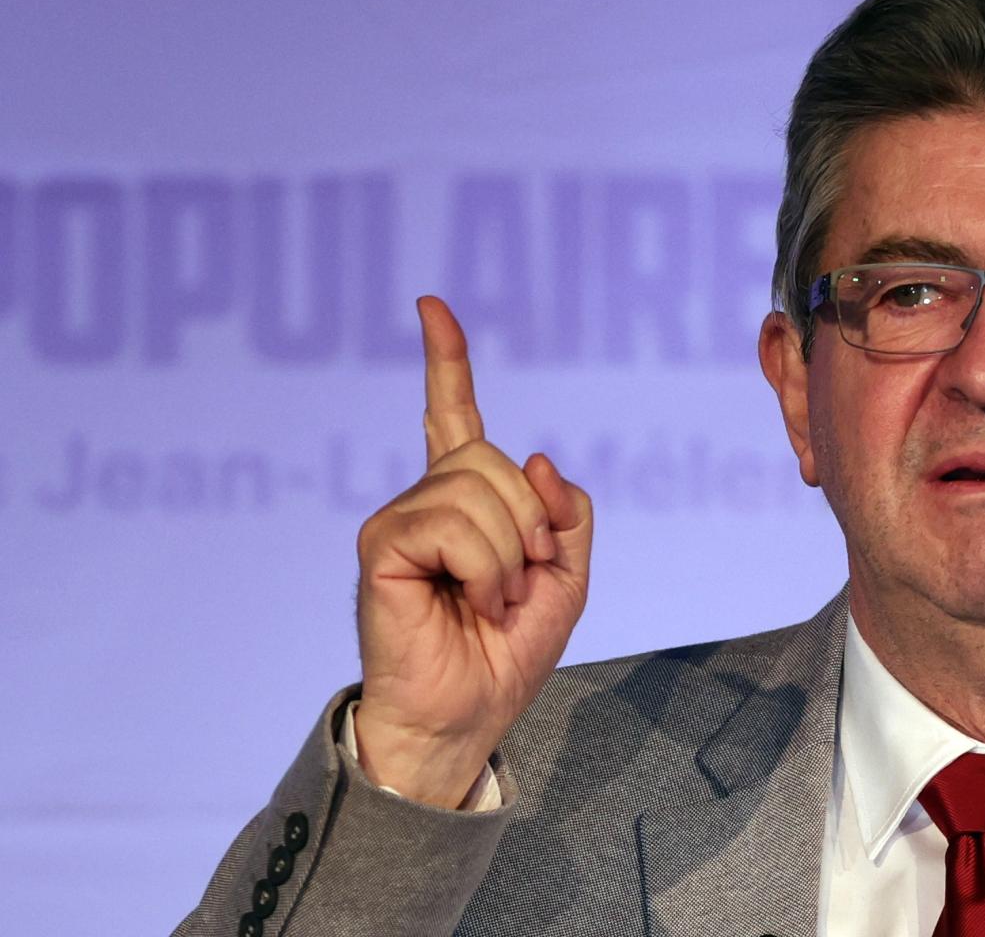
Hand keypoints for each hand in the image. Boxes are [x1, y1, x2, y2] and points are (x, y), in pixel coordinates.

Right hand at [350, 295, 592, 807]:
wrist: (467, 716)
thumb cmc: (506, 652)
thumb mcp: (566, 575)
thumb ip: (565, 513)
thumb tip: (532, 456)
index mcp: (465, 502)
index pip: (452, 416)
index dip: (446, 361)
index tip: (432, 306)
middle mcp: (426, 500)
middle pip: (492, 457)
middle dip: (529, 522)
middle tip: (522, 583)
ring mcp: (399, 518)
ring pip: (477, 488)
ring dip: (509, 554)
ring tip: (493, 603)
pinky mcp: (381, 543)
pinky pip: (454, 524)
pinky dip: (486, 568)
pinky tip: (473, 603)